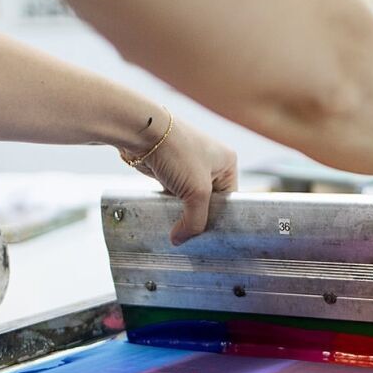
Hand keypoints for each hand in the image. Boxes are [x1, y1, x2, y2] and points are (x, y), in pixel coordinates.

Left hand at [132, 117, 238, 245]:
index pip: (229, 200)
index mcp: (227, 163)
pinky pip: (175, 196)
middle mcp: (212, 164)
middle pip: (210, 203)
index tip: (211, 236)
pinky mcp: (171, 171)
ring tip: (179, 231)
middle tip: (193, 237)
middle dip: (200, 218)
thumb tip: (181, 240)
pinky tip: (167, 218)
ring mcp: (190, 167)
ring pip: (190, 201)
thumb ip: (194, 221)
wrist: (143, 133)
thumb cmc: (177, 153)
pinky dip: (171, 207)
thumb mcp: (196, 192)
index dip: (220, 218)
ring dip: (183, 213)